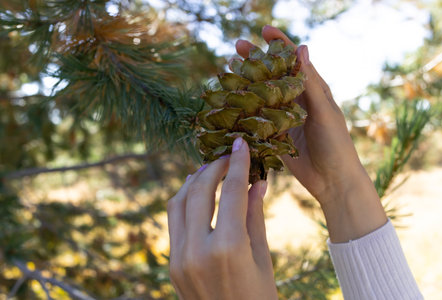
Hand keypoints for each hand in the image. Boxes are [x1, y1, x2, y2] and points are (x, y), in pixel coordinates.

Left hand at [167, 137, 277, 299]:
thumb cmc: (258, 299)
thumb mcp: (262, 257)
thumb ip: (254, 214)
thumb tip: (257, 180)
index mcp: (228, 249)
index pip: (231, 192)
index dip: (237, 163)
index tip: (241, 143)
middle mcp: (197, 250)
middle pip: (199, 191)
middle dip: (214, 167)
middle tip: (227, 155)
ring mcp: (179, 257)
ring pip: (178, 202)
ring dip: (194, 180)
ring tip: (210, 169)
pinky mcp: (172, 263)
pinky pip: (174, 221)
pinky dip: (184, 200)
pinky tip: (197, 192)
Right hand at [236, 26, 386, 241]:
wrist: (333, 180)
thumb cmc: (336, 144)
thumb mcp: (323, 112)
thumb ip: (310, 84)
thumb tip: (302, 48)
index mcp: (312, 89)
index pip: (294, 60)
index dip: (279, 43)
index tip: (264, 30)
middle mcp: (296, 100)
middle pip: (273, 73)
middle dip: (256, 59)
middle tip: (237, 47)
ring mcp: (284, 117)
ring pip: (262, 94)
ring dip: (246, 82)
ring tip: (228, 70)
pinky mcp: (275, 135)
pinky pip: (258, 118)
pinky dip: (245, 110)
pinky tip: (230, 103)